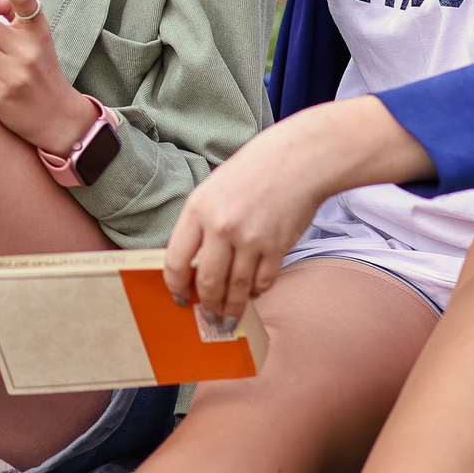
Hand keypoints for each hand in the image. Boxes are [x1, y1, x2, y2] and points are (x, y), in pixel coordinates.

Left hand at [164, 97, 433, 317]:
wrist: (298, 160)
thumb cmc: (253, 171)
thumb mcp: (212, 190)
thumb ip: (200, 224)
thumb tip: (192, 263)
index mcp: (197, 210)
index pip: (176, 261)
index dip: (175, 286)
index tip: (179, 297)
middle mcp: (221, 227)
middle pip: (207, 282)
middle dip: (207, 303)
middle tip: (209, 312)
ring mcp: (250, 240)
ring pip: (237, 288)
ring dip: (232, 305)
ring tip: (230, 312)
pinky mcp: (277, 248)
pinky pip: (263, 282)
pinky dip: (257, 292)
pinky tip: (254, 292)